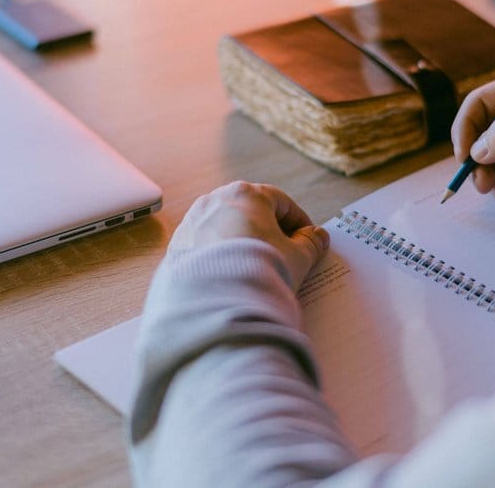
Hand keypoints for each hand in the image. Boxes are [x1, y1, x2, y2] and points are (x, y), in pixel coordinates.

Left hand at [169, 182, 329, 289]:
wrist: (216, 301)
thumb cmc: (260, 270)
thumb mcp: (297, 257)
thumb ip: (311, 243)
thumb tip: (317, 236)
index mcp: (247, 194)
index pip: (281, 202)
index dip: (299, 222)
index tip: (307, 239)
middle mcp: (215, 199)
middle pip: (250, 211)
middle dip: (269, 231)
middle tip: (283, 254)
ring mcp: (192, 221)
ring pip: (225, 227)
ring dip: (242, 242)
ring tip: (255, 268)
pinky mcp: (177, 245)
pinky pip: (205, 245)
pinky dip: (220, 255)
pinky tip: (230, 275)